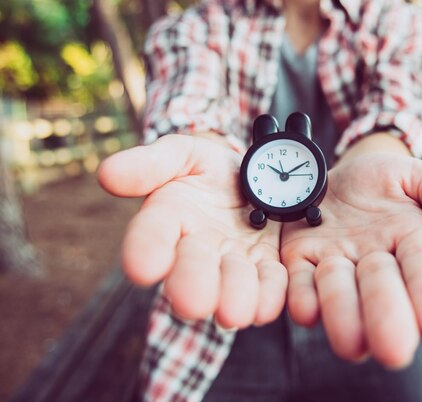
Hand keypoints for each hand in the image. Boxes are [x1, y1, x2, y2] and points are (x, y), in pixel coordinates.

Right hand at [98, 135, 286, 327]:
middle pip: (190, 272)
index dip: (144, 250)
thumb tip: (107, 174)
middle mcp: (196, 251)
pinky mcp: (266, 268)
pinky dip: (268, 298)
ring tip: (235, 313)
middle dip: (192, 286)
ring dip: (233, 299)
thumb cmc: (211, 168)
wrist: (254, 176)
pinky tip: (266, 309)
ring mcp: (232, 264)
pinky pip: (269, 287)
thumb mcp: (183, 153)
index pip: (151, 234)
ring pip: (231, 287)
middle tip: (192, 304)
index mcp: (168, 218)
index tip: (141, 268)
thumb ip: (152, 163)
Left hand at [280, 153, 421, 367]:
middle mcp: (373, 262)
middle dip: (384, 317)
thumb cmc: (382, 180)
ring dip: (342, 316)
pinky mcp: (300, 261)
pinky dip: (301, 299)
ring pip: (338, 293)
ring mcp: (336, 265)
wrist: (337, 178)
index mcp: (409, 241)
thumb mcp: (413, 176)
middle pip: (380, 290)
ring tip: (350, 345)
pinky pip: (299, 283)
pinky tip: (305, 313)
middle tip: (393, 351)